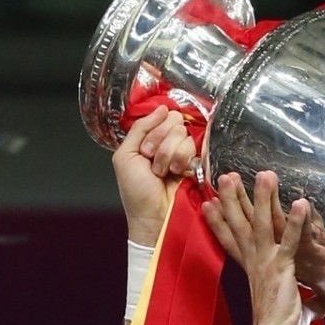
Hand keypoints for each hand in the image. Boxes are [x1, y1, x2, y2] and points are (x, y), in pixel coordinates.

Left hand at [115, 106, 198, 246]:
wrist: (153, 217)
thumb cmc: (136, 192)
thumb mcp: (125, 155)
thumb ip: (139, 127)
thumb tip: (162, 108)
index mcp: (151, 138)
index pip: (161, 116)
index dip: (153, 130)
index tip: (145, 151)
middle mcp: (169, 143)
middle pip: (174, 122)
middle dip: (160, 144)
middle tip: (153, 163)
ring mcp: (185, 153)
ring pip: (183, 135)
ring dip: (169, 155)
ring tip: (164, 173)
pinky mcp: (199, 164)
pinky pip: (195, 147)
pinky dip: (182, 161)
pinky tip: (177, 174)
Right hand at [202, 170, 324, 324]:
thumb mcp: (302, 312)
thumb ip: (315, 303)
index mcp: (254, 269)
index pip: (233, 240)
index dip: (220, 222)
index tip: (209, 204)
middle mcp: (255, 262)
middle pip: (240, 225)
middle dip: (233, 199)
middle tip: (226, 176)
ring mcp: (266, 263)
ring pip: (261, 224)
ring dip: (262, 198)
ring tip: (264, 174)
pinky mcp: (281, 267)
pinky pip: (290, 241)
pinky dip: (296, 222)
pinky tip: (301, 202)